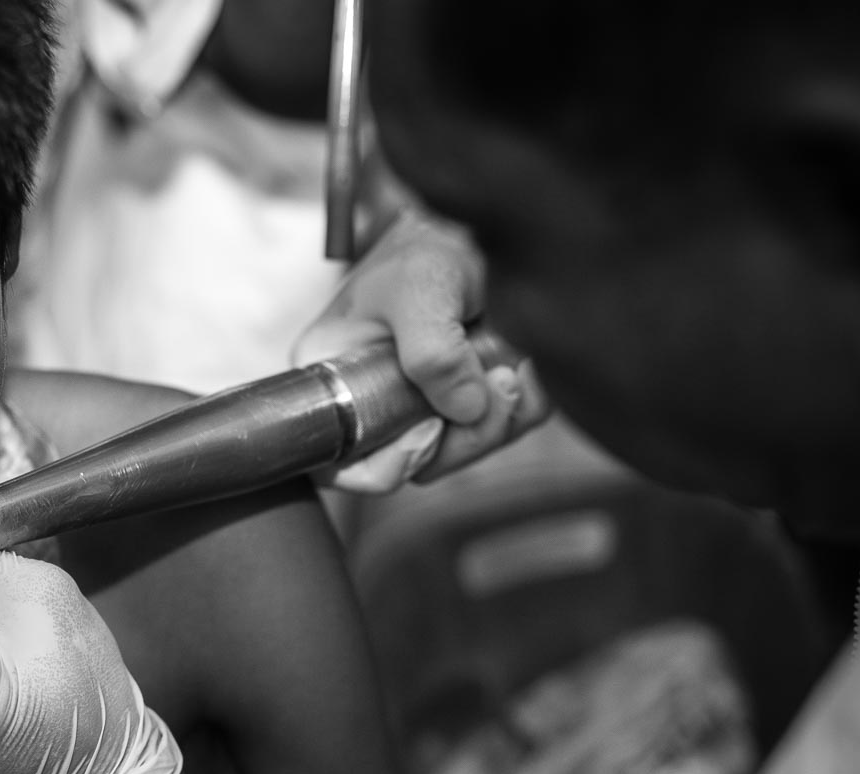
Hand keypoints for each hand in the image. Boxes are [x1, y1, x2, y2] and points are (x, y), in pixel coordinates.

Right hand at [293, 208, 548, 491]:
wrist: (471, 222)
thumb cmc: (425, 245)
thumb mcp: (420, 285)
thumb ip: (433, 352)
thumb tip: (465, 410)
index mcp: (333, 380)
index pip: (340, 462)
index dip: (386, 465)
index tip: (430, 431)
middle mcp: (371, 403)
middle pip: (414, 463)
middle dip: (465, 437)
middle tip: (499, 383)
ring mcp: (421, 405)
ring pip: (462, 450)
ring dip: (501, 418)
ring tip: (514, 363)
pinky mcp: (464, 400)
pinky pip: (497, 429)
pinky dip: (521, 405)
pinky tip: (526, 363)